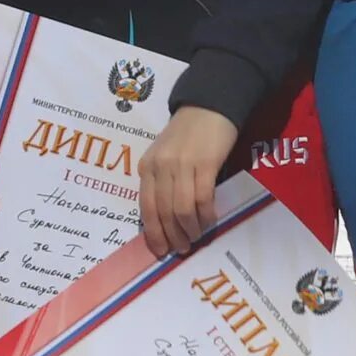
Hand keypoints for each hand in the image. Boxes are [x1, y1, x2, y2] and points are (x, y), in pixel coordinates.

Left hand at [138, 107, 239, 259]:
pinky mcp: (205, 164)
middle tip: (182, 249)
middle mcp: (160, 167)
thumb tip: (166, 221)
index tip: (160, 251)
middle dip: (172, 236)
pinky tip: (209, 221)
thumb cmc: (187, 134)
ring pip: (182, 210)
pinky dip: (206, 215)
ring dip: (190, 229)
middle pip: (163, 212)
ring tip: (196, 238)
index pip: (145, 208)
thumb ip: (162, 182)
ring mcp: (182, 165)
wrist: (209, 105)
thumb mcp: (164, 156)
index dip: (153, 233)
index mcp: (147, 166)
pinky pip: (202, 199)